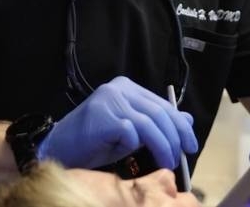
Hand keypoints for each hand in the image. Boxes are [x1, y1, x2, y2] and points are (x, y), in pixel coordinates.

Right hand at [37, 76, 197, 169]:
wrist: (58, 148)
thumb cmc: (95, 142)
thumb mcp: (130, 132)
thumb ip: (154, 124)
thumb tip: (187, 121)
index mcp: (127, 87)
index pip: (162, 104)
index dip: (180, 124)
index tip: (190, 144)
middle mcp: (119, 88)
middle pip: (158, 112)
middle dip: (175, 136)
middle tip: (181, 157)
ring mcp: (110, 100)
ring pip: (149, 123)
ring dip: (162, 146)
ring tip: (167, 162)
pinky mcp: (103, 116)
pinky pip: (130, 133)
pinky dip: (133, 146)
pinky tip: (128, 154)